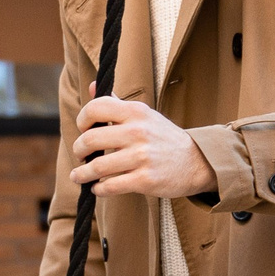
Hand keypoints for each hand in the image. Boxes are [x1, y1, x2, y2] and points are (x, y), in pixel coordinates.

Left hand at [71, 85, 214, 198]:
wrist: (196, 162)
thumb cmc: (163, 137)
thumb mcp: (143, 115)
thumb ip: (116, 103)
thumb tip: (91, 86)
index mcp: (135, 112)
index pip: (95, 108)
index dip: (82, 120)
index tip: (83, 130)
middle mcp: (138, 132)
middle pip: (90, 139)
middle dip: (78, 150)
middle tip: (80, 155)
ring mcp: (142, 156)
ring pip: (97, 166)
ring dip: (81, 174)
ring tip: (78, 176)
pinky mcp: (145, 180)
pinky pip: (110, 186)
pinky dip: (98, 189)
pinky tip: (97, 187)